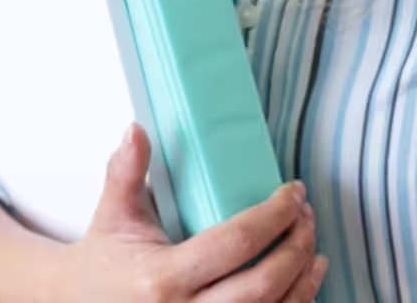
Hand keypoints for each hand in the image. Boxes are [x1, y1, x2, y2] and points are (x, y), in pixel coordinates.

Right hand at [52, 127, 324, 302]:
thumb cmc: (102, 263)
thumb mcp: (112, 214)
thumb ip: (126, 171)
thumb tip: (137, 130)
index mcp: (162, 276)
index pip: (235, 244)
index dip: (273, 216)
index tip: (293, 193)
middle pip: (262, 285)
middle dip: (295, 247)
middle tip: (307, 216)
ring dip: (303, 284)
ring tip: (314, 251)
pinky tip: (301, 287)